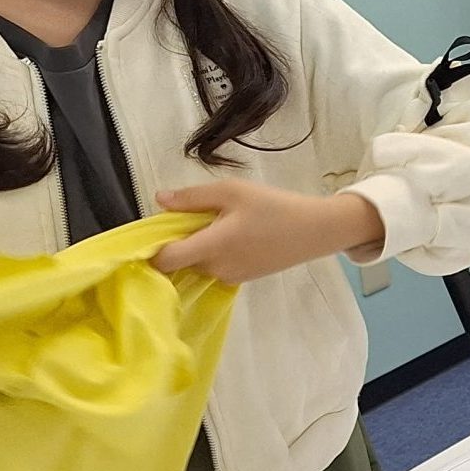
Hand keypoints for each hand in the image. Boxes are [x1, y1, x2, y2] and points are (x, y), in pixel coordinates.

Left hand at [153, 181, 385, 284]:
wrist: (316, 231)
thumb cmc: (274, 206)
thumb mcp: (232, 191)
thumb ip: (192, 197)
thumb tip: (159, 200)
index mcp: (212, 246)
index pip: (165, 260)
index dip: (153, 249)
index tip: (156, 232)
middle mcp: (217, 268)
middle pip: (180, 262)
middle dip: (180, 243)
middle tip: (196, 218)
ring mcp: (230, 277)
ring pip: (197, 265)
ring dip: (198, 249)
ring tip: (220, 224)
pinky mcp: (242, 279)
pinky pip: (214, 268)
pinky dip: (214, 255)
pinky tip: (234, 236)